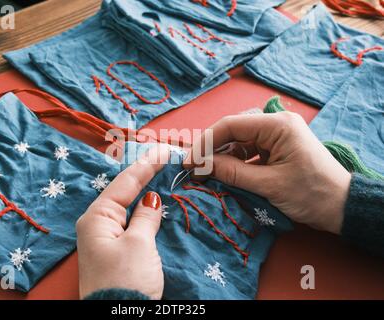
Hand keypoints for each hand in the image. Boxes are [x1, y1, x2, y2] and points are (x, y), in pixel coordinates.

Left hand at [76, 146, 169, 299]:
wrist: (120, 319)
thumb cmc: (125, 281)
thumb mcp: (138, 245)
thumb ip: (145, 217)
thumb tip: (151, 200)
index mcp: (96, 217)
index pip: (125, 183)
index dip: (146, 165)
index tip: (163, 149)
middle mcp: (97, 224)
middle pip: (123, 191)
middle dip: (144, 173)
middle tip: (164, 156)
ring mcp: (105, 237)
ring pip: (128, 205)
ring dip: (145, 189)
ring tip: (161, 171)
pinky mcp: (115, 250)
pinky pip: (131, 220)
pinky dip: (144, 208)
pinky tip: (154, 201)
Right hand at [184, 112, 351, 234]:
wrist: (342, 208)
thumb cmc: (311, 194)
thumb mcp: (268, 185)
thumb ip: (232, 172)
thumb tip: (200, 166)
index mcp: (278, 125)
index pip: (231, 125)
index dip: (205, 143)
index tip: (189, 162)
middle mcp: (276, 125)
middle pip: (233, 131)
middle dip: (211, 150)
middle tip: (193, 170)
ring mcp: (277, 137)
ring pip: (238, 142)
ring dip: (222, 158)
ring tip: (205, 175)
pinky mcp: (277, 149)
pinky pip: (248, 152)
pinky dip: (234, 164)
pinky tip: (223, 175)